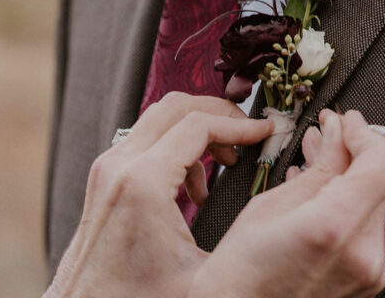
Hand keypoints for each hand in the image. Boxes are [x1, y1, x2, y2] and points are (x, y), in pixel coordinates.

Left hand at [43, 92, 272, 297]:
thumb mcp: (203, 278)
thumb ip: (241, 238)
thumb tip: (280, 209)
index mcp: (143, 183)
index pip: (199, 124)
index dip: (239, 125)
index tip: (266, 131)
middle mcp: (119, 165)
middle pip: (176, 106)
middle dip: (218, 114)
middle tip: (248, 136)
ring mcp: (107, 168)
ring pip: (157, 119)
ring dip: (196, 130)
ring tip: (226, 163)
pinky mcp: (103, 179)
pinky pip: (144, 141)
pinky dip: (175, 147)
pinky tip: (195, 189)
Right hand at [190, 109, 384, 297]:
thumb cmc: (244, 267)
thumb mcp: (273, 202)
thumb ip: (319, 164)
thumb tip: (336, 130)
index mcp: (336, 225)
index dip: (366, 133)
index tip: (344, 122)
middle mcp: (364, 252)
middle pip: (381, 180)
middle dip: (353, 150)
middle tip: (325, 132)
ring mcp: (370, 272)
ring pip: (374, 200)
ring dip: (350, 174)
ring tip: (317, 156)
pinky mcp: (369, 281)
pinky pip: (367, 226)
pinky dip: (347, 202)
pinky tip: (319, 191)